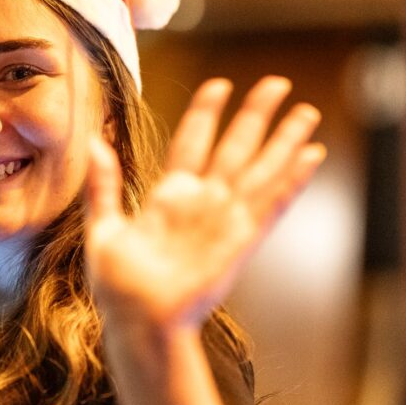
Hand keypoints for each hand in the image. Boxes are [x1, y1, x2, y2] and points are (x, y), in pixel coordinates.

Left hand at [85, 76, 325, 330]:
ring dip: (283, 141)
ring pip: (260, 170)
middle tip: (278, 84)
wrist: (138, 320)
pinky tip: (310, 157)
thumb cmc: (119, 284)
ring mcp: (224, 219)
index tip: (219, 86)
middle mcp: (202, 202)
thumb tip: (95, 142)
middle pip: (235, 147)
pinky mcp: (240, 240)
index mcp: (168, 196)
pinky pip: (271, 204)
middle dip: (257, 115)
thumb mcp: (104, 228)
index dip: (205, 113)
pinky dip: (291, 180)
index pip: (191, 143)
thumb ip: (104, 185)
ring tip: (306, 113)